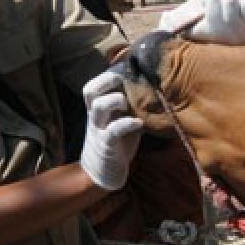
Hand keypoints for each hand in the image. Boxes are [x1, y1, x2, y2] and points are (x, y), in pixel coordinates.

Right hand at [80, 72, 143, 190]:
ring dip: (115, 99)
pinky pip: (112, 131)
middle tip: (123, 79)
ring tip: (128, 103)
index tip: (126, 70)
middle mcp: (96, 116)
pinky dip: (126, 124)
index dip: (107, 75)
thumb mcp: (122, 120)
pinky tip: (139, 123)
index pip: (94, 85)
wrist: (102, 173)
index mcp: (99, 109)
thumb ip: (132, 106)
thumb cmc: (117, 143)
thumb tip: (155, 90)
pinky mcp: (106, 146)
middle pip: (89, 90)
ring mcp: (99, 130)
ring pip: (98, 106)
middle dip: (106, 80)